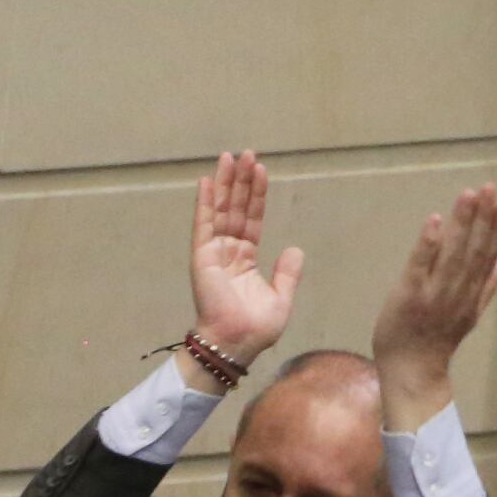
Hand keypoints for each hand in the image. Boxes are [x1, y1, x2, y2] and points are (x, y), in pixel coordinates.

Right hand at [188, 149, 300, 373]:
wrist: (237, 343)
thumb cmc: (256, 329)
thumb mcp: (281, 297)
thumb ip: (287, 273)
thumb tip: (294, 248)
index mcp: (245, 261)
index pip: (252, 220)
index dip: (256, 195)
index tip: (260, 170)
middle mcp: (228, 253)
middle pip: (235, 209)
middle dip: (239, 181)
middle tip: (244, 153)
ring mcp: (213, 254)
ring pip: (220, 211)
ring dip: (224, 184)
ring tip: (230, 157)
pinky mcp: (203, 257)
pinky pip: (204, 225)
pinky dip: (204, 203)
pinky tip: (206, 181)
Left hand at [369, 183, 496, 429]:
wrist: (413, 370)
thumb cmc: (436, 340)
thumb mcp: (470, 313)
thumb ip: (488, 286)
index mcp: (472, 292)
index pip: (488, 254)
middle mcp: (458, 290)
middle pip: (474, 249)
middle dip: (483, 218)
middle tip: (490, 188)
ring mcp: (434, 293)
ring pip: (453, 253)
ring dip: (461, 223)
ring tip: (469, 195)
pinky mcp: (409, 296)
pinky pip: (420, 266)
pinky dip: (429, 244)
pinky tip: (434, 221)